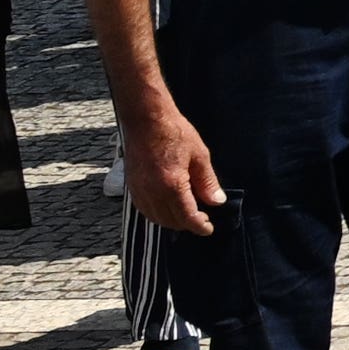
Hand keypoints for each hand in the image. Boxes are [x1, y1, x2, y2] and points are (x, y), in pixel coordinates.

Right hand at [123, 105, 225, 236]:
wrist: (146, 120)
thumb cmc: (175, 133)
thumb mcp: (200, 156)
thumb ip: (207, 182)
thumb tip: (217, 201)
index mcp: (171, 186)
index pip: (187, 217)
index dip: (200, 226)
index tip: (209, 229)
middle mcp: (152, 193)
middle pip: (170, 221)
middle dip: (187, 224)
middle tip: (202, 218)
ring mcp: (139, 190)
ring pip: (155, 218)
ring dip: (171, 221)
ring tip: (187, 213)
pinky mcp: (131, 186)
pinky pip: (144, 209)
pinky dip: (157, 213)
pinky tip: (168, 206)